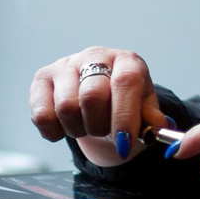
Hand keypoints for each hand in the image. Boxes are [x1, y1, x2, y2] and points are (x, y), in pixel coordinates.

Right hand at [28, 47, 168, 165]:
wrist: (98, 99)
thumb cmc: (124, 105)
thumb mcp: (144, 112)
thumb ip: (152, 119)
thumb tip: (157, 124)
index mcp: (127, 61)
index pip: (125, 82)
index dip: (124, 116)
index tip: (124, 143)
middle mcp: (95, 55)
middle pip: (91, 96)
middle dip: (99, 126)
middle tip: (103, 131)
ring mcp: (66, 64)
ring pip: (66, 107)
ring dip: (78, 129)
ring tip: (85, 126)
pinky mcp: (42, 77)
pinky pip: (42, 114)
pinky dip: (54, 131)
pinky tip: (65, 127)